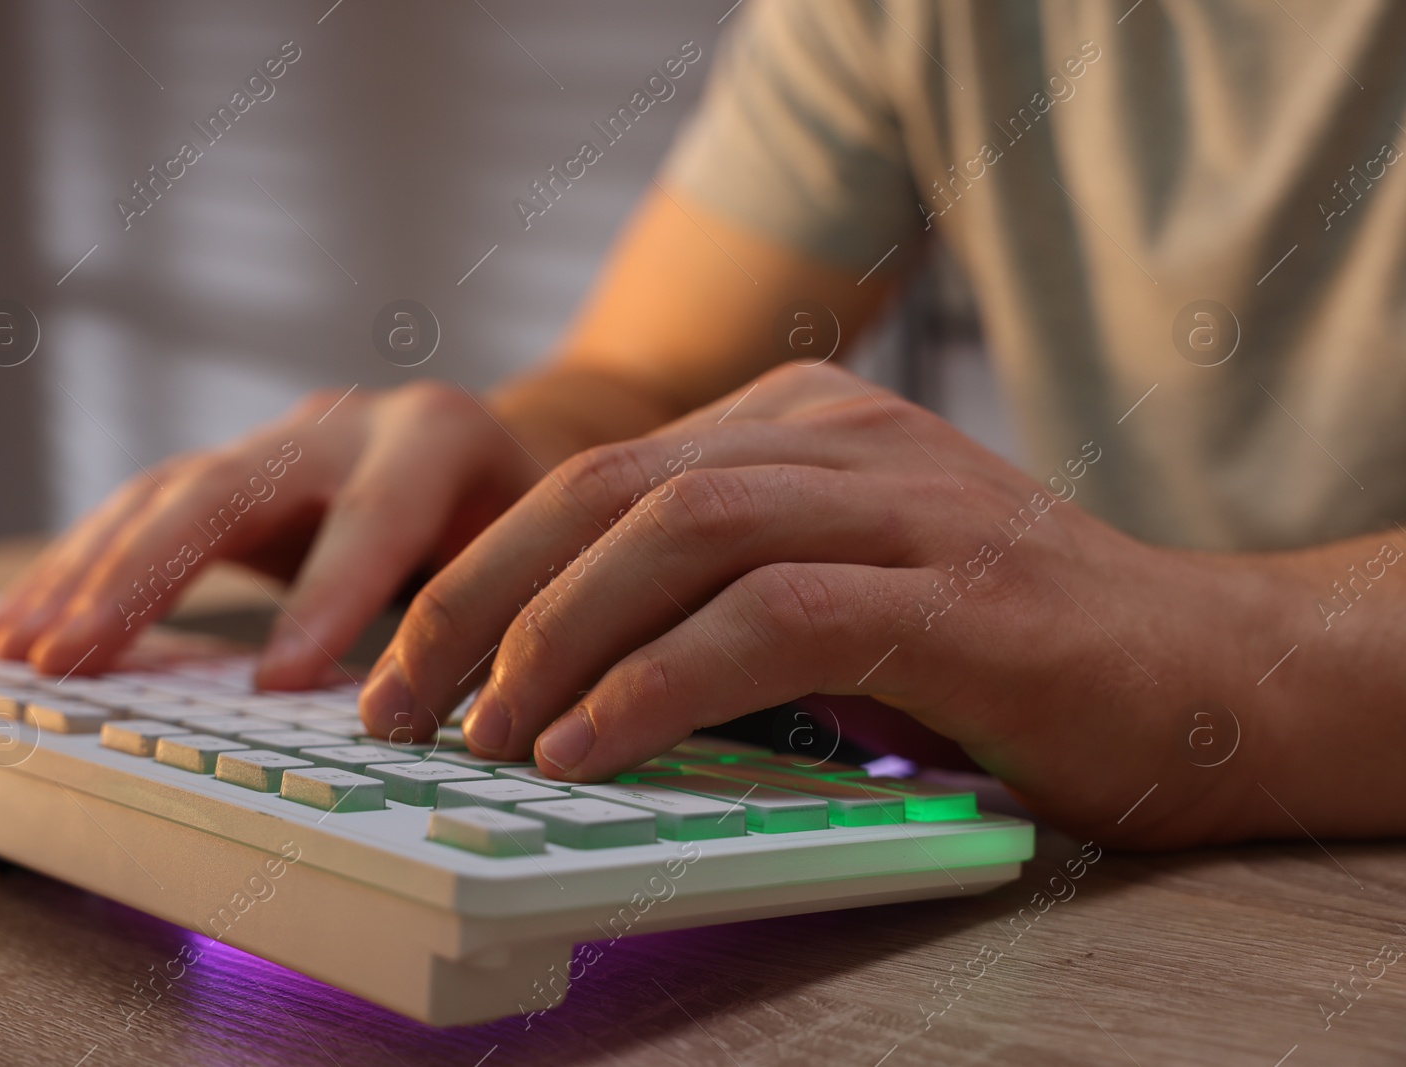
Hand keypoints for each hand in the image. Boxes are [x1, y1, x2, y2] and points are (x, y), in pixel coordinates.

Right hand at [0, 382, 535, 687]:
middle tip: (72, 660)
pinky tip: (25, 622)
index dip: (325, 599)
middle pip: (228, 488)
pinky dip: (84, 569)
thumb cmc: (529, 524)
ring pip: (165, 496)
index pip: (373, 517)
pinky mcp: (236, 472)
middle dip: (144, 577)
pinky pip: (146, 513)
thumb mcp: (539, 556)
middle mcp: (343, 423)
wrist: (500, 448)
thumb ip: (492, 618)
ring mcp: (279, 441)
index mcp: (433, 438)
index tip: (273, 685)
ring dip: (87, 576)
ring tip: (21, 649)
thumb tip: (445, 724)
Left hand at [360, 363, 1289, 847]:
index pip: (601, 476)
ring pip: (677, 534)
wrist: (1205, 672)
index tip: (413, 660)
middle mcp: (843, 438)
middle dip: (484, 597)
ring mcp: (904, 500)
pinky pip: (766, 619)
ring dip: (555, 638)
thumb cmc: (1001, 656)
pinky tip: (588, 745)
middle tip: (402, 697)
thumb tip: (560, 683)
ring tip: (484, 732)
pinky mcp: (952, 587)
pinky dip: (659, 683)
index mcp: (801, 427)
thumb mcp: (836, 600)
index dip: (488, 568)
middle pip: (613, 489)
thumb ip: (717, 605)